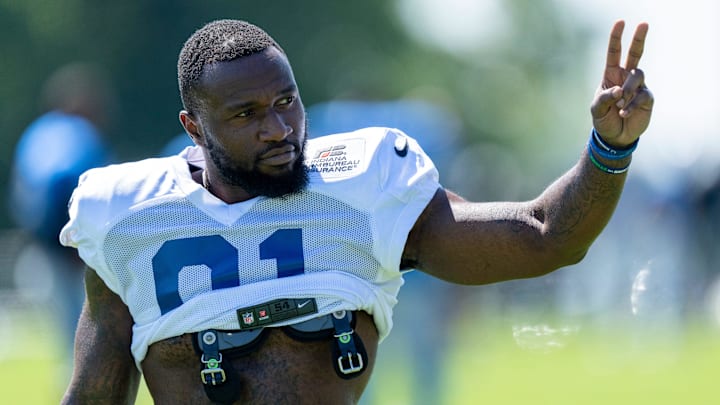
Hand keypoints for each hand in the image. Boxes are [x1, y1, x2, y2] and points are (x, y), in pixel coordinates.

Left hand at [590, 20, 653, 147]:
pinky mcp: (647, 98)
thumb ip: (605, 97)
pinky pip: (642, 96)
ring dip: (627, 90)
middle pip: (635, 54)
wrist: (614, 137)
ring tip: (619, 105)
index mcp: (611, 75)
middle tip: (644, 24)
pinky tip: (623, 114)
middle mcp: (626, 77)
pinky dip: (631, 105)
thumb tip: (620, 89)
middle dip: (639, 39)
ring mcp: (638, 87)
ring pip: (638, 75)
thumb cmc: (603, 119)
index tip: (620, 23)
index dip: (616, 38)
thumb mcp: (597, 109)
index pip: (614, 53)